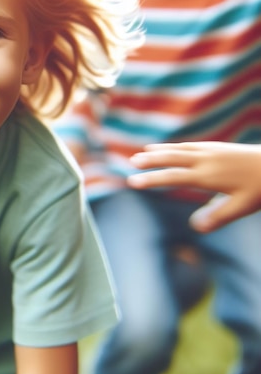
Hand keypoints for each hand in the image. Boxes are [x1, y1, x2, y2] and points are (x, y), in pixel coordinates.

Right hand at [128, 142, 260, 231]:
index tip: (133, 182)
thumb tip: (195, 227)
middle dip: (150, 161)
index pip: (173, 177)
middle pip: (172, 158)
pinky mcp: (216, 147)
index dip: (151, 180)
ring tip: (142, 154)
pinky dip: (173, 147)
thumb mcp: (242, 207)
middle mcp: (205, 160)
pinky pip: (189, 146)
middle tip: (132, 163)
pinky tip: (168, 149)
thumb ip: (218, 216)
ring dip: (159, 152)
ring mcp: (210, 151)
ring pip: (179, 150)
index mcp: (208, 176)